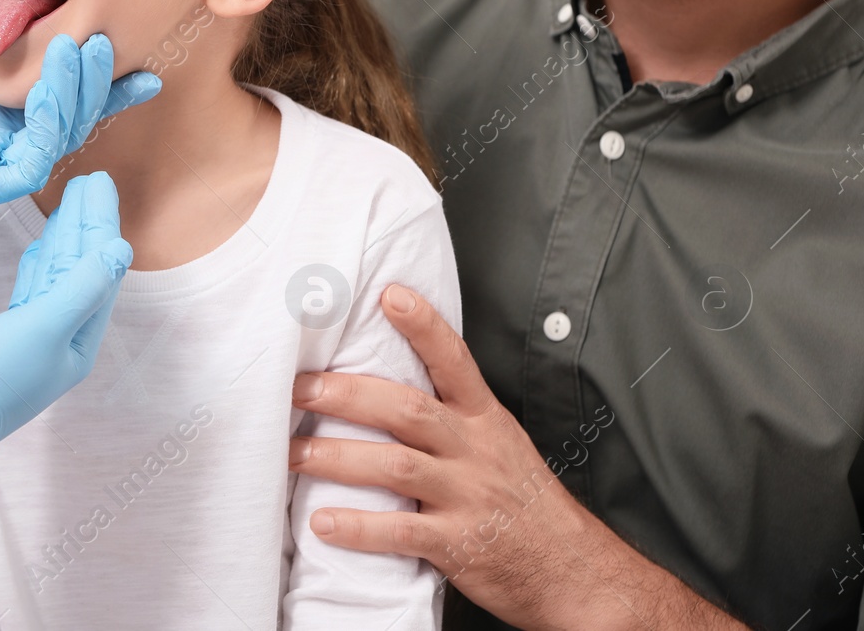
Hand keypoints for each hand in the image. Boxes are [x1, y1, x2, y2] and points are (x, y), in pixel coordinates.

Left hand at [0, 0, 158, 317]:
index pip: (56, 94)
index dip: (92, 73)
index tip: (123, 41)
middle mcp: (5, 145)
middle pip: (72, 111)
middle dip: (97, 77)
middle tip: (110, 38)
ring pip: (63, 132)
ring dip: (78, 90)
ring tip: (83, 46)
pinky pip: (36, 154)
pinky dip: (49, 117)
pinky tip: (50, 82)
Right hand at [0, 172, 131, 496]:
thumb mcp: (39, 328)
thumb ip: (79, 287)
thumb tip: (119, 250)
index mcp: (81, 341)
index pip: (98, 268)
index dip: (100, 222)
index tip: (100, 181)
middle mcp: (65, 340)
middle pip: (82, 268)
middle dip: (86, 223)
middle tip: (90, 178)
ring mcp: (37, 339)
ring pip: (59, 275)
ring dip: (66, 236)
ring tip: (71, 198)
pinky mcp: (9, 338)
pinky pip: (36, 289)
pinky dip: (42, 261)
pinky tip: (44, 245)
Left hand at [288, 285, 744, 630]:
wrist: (572, 568)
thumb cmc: (522, 500)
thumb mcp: (498, 442)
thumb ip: (449, 415)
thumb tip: (380, 383)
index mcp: (483, 419)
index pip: (454, 361)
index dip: (424, 326)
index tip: (389, 294)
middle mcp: (474, 450)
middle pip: (406, 410)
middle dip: (347, 395)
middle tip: (298, 388)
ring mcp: (467, 496)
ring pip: (395, 466)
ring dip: (336, 458)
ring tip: (291, 454)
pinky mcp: (458, 543)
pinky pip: (402, 532)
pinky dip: (360, 527)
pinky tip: (323, 522)